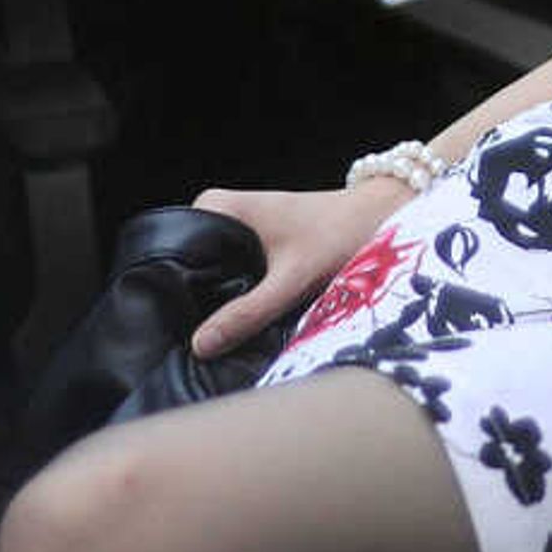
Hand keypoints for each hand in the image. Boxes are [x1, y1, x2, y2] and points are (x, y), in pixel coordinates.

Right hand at [186, 178, 413, 358]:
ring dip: (217, 304)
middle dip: (195, 304)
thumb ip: (249, 311)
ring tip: (218, 336)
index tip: (174, 329)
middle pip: (189, 269)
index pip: (171, 253)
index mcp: (214, 206)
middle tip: (198, 343)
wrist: (380, 215)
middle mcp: (218, 212)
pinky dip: (235, 298)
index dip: (174, 292)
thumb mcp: (292, 278)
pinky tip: (239, 324)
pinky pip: (230, 277)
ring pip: (210, 276)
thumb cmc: (339, 232)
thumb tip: (201, 345)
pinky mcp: (252, 246)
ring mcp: (235, 229)